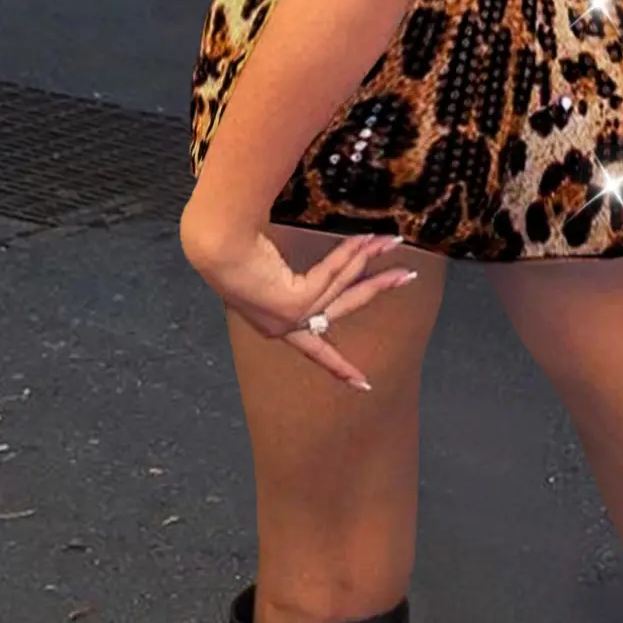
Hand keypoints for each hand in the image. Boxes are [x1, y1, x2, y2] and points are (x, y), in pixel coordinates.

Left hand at [180, 219, 415, 391]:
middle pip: (342, 307)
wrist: (215, 247)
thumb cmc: (229, 251)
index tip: (362, 384)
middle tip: (407, 276)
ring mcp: (290, 318)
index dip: (338, 365)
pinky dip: (350, 254)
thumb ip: (292, 276)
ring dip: (369, 260)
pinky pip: (331, 275)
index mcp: (273, 323)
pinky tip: (367, 238)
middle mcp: (284, 326)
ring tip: (393, 242)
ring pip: (341, 286)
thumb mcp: (262, 269)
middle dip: (378, 289)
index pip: (312, 347)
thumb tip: (320, 256)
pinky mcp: (295, 304)